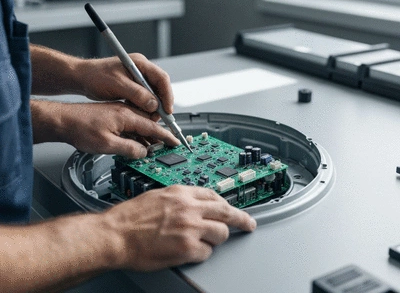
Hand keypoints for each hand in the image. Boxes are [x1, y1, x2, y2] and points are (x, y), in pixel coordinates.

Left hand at [34, 100, 179, 157]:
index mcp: (127, 115)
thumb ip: (128, 148)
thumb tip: (143, 152)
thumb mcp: (106, 144)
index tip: (175, 141)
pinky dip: (138, 133)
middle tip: (167, 147)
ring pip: (141, 124)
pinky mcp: (114, 115)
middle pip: (149, 123)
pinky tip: (137, 142)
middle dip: (159, 135)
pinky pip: (132, 124)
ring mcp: (120, 112)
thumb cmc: (80, 128)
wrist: (63, 120)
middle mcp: (126, 111)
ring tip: (154, 148)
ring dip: (148, 135)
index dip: (165, 135)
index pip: (152, 126)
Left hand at [77, 54, 173, 116]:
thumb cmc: (95, 76)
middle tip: (160, 117)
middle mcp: (141, 70)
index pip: (162, 78)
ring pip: (153, 94)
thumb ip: (137, 94)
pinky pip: (144, 98)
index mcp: (140, 63)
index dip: (167, 95)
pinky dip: (145, 107)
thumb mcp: (117, 85)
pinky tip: (142, 115)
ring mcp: (137, 78)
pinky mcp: (132, 87)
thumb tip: (154, 104)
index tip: (167, 109)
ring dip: (153, 107)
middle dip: (161, 103)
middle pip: (160, 87)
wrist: (81, 78)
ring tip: (151, 118)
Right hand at [104, 185, 256, 270]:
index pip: (214, 195)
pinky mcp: (188, 248)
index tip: (235, 208)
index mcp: (181, 192)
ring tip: (204, 242)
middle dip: (240, 219)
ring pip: (221, 233)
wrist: (115, 234)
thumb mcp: (158, 195)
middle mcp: (189, 207)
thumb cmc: (130, 217)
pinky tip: (190, 252)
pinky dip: (202, 253)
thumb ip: (180, 198)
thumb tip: (195, 203)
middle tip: (249, 224)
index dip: (227, 204)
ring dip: (216, 238)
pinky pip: (207, 252)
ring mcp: (190, 227)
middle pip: (226, 212)